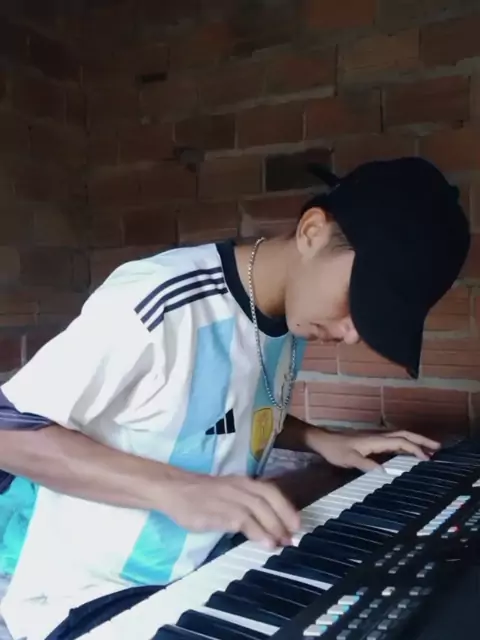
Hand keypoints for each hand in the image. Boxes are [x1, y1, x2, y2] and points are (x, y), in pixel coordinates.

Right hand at [165, 472, 299, 547]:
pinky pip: (245, 522)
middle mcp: (240, 486)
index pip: (271, 491)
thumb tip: (264, 521)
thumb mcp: (227, 492)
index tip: (296, 523)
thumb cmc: (199, 493)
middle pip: (270, 500)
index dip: (286, 507)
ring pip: (260, 510)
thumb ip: (244, 502)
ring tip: (282, 543)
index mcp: (243, 481)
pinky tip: (266, 543)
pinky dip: (259, 532)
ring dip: (274, 527)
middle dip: (284, 519)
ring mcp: (231, 498)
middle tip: (293, 537)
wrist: (174, 489)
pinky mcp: (220, 511)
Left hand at [306, 429, 439, 472]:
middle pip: (404, 435)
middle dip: (422, 440)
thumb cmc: (336, 450)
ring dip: (415, 441)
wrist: (324, 441)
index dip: (415, 448)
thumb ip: (367, 465)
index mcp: (376, 440)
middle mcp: (378, 436)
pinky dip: (405, 444)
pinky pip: (394, 441)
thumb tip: (387, 472)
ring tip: (429, 450)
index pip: (400, 442)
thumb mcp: (349, 459)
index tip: (427, 458)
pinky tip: (409, 452)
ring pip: (400, 436)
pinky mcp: (372, 441)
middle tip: (438, 447)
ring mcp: (376, 437)